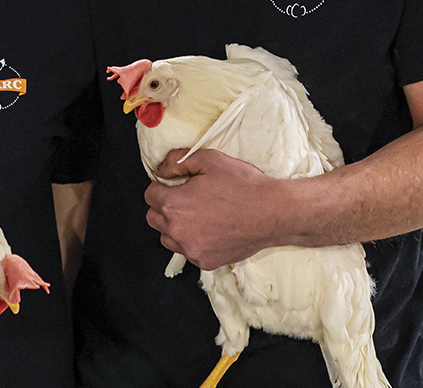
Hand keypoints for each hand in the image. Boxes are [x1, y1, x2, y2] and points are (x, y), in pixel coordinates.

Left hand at [144, 148, 280, 269]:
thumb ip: (177, 161)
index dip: (161, 186)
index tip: (174, 185)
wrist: (272, 212)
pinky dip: (193, 242)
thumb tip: (160, 169)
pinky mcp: (205, 262)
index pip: (150, 195)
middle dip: (164, 207)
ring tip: (196, 215)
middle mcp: (178, 231)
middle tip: (184, 198)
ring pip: (168, 238)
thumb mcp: (208, 159)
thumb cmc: (242, 184)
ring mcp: (192, 250)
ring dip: (174, 227)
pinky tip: (209, 229)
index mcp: (174, 204)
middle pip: (154, 218)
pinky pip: (188, 252)